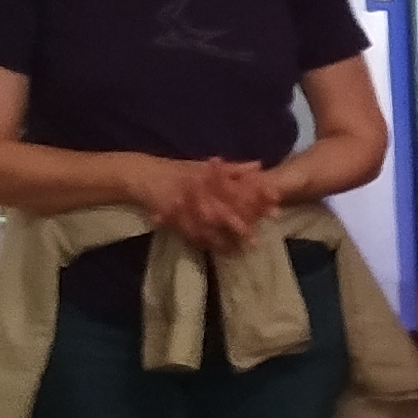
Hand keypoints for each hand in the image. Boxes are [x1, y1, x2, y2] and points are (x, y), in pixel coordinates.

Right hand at [133, 156, 268, 252]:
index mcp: (208, 176)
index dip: (257, 198)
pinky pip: (190, 233)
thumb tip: (260, 166)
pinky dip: (204, 243)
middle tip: (255, 240)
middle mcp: (197, 191)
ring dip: (222, 240)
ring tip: (238, 252)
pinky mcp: (172, 218)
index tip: (275, 207)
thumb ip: (234, 168)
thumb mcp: (204, 166)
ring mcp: (184, 206)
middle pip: (223, 210)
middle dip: (240, 225)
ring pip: (206, 226)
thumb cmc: (177, 170)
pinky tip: (216, 251)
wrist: (142, 175)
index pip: (237, 188)